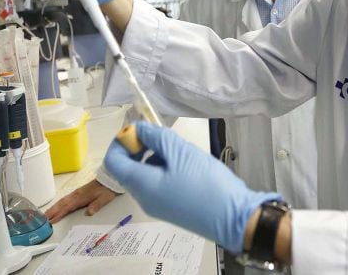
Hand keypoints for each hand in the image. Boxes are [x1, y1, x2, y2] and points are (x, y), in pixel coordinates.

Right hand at [44, 179, 117, 223]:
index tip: (51, 220)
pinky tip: (57, 206)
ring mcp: (77, 193)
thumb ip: (96, 205)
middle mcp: (77, 195)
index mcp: (81, 197)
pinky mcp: (78, 193)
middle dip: (52, 211)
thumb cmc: (107, 189)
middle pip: (62, 204)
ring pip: (62, 201)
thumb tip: (89, 213)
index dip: (59, 214)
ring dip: (54, 207)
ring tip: (46, 214)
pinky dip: (59, 203)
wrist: (110, 180)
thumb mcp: (104, 198)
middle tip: (43, 218)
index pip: (67, 207)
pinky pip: (66, 199)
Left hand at [104, 122, 279, 252]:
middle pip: (129, 168)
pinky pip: (158, 184)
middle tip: (162, 136)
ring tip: (181, 150)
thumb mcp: (181, 152)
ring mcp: (158, 205)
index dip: (121, 141)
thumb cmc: (206, 183)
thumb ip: (156, 137)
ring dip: (155, 157)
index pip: (114, 162)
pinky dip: (165, 169)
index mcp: (142, 185)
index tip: (139, 129)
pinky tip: (187, 165)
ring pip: (145, 175)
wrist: (234, 218)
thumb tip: (138, 129)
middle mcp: (144, 198)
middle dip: (140, 147)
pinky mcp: (171, 208)